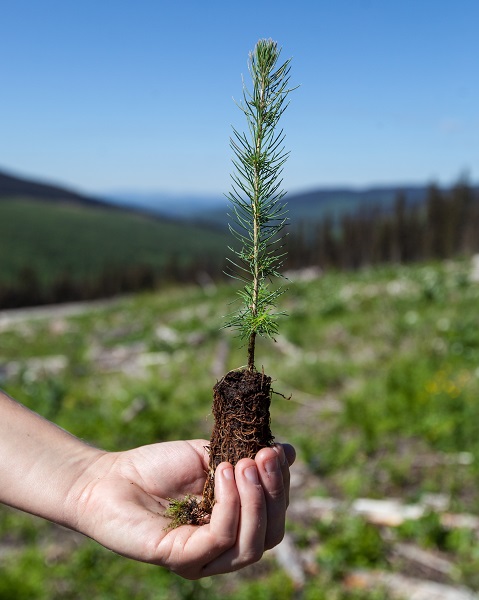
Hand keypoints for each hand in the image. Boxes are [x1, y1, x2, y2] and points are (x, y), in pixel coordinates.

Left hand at [68, 439, 295, 578]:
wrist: (111, 477)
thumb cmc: (158, 467)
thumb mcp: (211, 456)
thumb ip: (247, 457)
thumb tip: (289, 451)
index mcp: (233, 523)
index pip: (273, 515)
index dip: (280, 484)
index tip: (275, 450)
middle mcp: (222, 548)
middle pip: (271, 535)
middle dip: (274, 493)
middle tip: (263, 456)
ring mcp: (204, 558)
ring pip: (251, 544)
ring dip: (254, 499)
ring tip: (242, 464)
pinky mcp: (183, 559)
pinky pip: (220, 538)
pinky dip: (228, 504)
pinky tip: (220, 473)